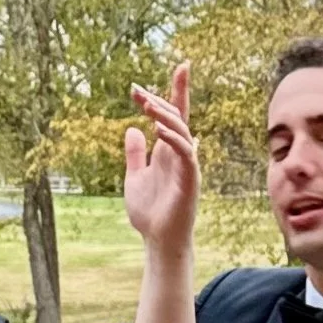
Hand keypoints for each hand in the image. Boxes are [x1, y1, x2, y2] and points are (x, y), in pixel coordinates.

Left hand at [122, 64, 197, 254]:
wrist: (158, 240)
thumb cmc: (150, 213)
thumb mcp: (135, 177)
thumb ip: (135, 154)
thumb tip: (132, 129)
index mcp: (168, 151)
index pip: (173, 115)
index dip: (170, 93)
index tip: (145, 81)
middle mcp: (180, 154)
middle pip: (176, 116)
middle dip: (159, 99)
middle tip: (136, 90)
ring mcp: (187, 165)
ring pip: (182, 130)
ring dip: (164, 115)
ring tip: (145, 104)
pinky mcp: (190, 178)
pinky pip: (185, 152)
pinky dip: (173, 138)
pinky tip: (157, 129)